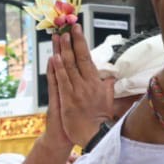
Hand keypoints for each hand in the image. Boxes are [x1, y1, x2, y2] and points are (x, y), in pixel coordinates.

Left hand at [46, 25, 115, 146]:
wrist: (94, 136)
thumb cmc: (99, 119)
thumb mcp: (107, 99)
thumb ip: (106, 86)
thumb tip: (109, 76)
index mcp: (96, 83)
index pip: (88, 58)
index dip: (81, 42)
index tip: (77, 30)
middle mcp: (87, 84)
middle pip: (78, 58)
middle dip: (72, 41)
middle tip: (67, 28)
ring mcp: (77, 92)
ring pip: (69, 67)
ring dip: (63, 51)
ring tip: (59, 37)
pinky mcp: (68, 100)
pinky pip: (62, 82)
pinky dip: (58, 69)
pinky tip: (54, 58)